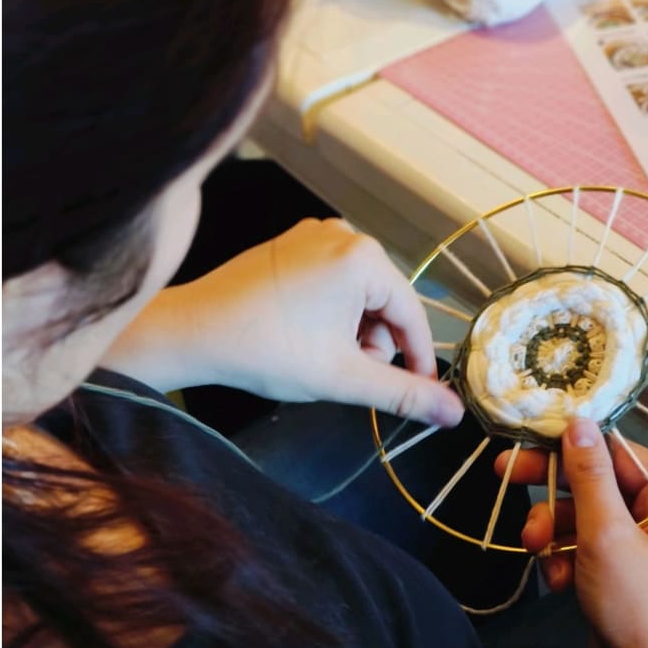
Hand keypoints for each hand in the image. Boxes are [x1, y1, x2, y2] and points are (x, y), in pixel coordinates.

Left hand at [104, 218, 463, 426]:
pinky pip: (333, 280)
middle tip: (346, 372)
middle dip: (375, 344)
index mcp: (364, 258)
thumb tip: (455, 413)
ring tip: (322, 356)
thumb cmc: (268, 351)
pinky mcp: (291, 244)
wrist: (192, 332)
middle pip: (385, 302)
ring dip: (354, 331)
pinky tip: (306, 334)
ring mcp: (314, 234)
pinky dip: (331, 312)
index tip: (420, 394)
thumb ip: (405, 395)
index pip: (412, 315)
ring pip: (359, 294)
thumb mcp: (344, 377)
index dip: (419, 360)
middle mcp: (344, 234)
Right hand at [495, 419, 647, 647]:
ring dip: (554, 532)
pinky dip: (566, 558)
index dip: (572, 446)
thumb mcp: (607, 536)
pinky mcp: (626, 574)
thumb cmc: (641, 611)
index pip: (620, 453)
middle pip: (599, 485)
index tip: (529, 439)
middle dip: (555, 495)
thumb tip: (578, 421)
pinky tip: (559, 580)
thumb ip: (588, 477)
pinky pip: (588, 547)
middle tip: (506, 474)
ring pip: (586, 517)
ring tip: (535, 549)